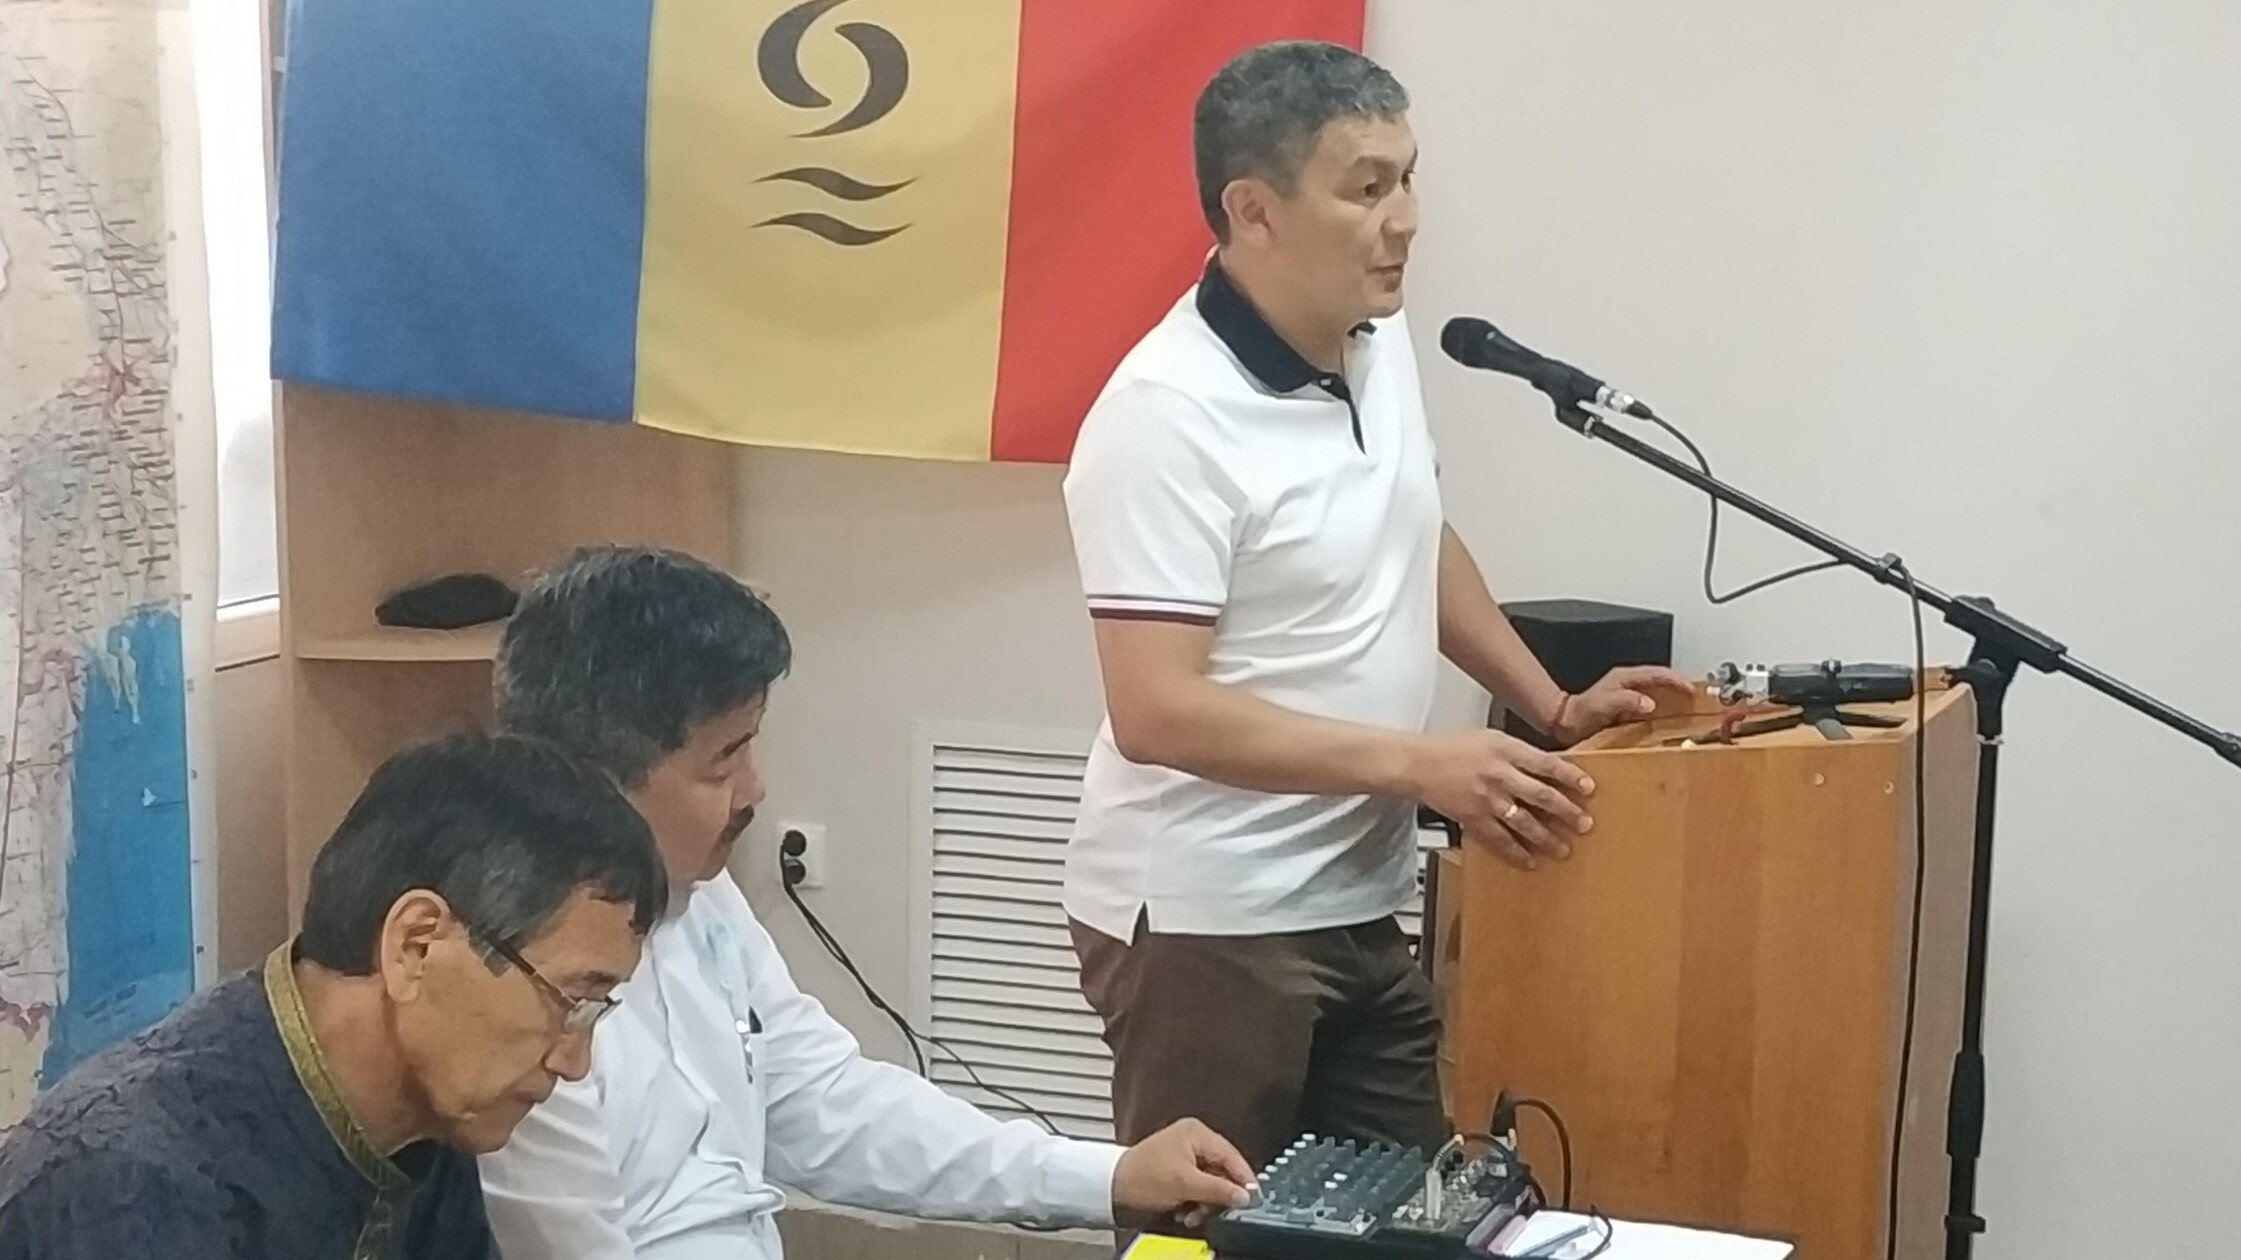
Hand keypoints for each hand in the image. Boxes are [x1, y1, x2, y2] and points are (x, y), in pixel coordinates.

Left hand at [1112, 1118, 1256, 1229]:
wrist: (1112, 1190)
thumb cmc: (1141, 1177)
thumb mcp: (1185, 1184)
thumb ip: (1219, 1189)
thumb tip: (1244, 1195)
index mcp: (1196, 1133)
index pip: (1231, 1156)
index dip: (1243, 1179)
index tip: (1252, 1199)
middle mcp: (1192, 1141)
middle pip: (1222, 1172)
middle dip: (1218, 1196)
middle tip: (1214, 1211)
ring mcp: (1185, 1158)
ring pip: (1211, 1184)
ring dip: (1204, 1204)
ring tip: (1192, 1215)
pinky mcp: (1177, 1174)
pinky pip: (1197, 1190)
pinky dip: (1194, 1204)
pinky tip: (1183, 1213)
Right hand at [1410, 729, 1593, 870]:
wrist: (1417, 763)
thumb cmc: (1451, 747)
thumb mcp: (1490, 738)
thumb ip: (1518, 753)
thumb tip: (1547, 769)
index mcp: (1506, 750)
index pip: (1547, 764)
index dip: (1571, 777)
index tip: (1589, 788)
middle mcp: (1499, 775)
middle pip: (1542, 796)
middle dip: (1567, 812)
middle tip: (1584, 824)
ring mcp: (1486, 799)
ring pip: (1525, 823)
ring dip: (1547, 838)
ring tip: (1564, 849)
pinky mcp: (1473, 819)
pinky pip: (1499, 840)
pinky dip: (1516, 853)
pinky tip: (1530, 861)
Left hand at [1550, 666, 1697, 744]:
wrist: (1564, 723)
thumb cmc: (1580, 713)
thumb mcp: (1604, 704)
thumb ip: (1626, 701)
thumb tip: (1649, 702)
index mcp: (1625, 678)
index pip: (1658, 673)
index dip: (1677, 680)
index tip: (1691, 688)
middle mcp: (1628, 683)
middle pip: (1662, 679)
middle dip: (1681, 685)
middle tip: (1698, 696)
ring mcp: (1628, 694)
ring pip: (1658, 690)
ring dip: (1674, 697)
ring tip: (1690, 707)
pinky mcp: (1627, 706)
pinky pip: (1651, 703)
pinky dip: (1664, 708)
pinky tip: (1669, 719)